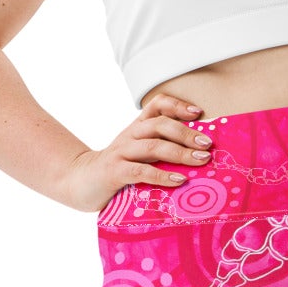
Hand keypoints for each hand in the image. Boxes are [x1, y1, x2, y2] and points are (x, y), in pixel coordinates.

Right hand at [57, 93, 213, 212]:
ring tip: (201, 160)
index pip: (157, 105)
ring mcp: (121, 152)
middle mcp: (130, 135)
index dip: (177, 105)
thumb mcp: (138, 153)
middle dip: (187, 133)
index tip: (198, 113)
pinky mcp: (115, 171)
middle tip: (207, 145)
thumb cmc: (118, 169)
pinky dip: (162, 175)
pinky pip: (141, 171)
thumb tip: (199, 156)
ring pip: (153, 146)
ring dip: (180, 153)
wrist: (80, 181)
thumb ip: (161, 149)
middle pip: (160, 125)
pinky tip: (179, 180)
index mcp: (137, 127)